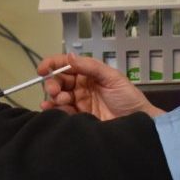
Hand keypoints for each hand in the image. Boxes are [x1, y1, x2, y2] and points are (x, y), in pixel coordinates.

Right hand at [39, 53, 161, 119]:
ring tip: (60, 100)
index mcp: (89, 73)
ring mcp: (79, 102)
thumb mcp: (112, 78)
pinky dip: (53, 109)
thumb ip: (91, 67)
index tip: (43, 69)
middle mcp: (81, 86)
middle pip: (59, 80)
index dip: (53, 64)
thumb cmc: (128, 98)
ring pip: (58, 95)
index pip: (67, 65)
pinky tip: (50, 108)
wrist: (137, 123)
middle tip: (54, 90)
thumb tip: (69, 56)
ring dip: (54, 96)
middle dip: (52, 83)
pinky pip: (61, 111)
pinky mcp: (78, 117)